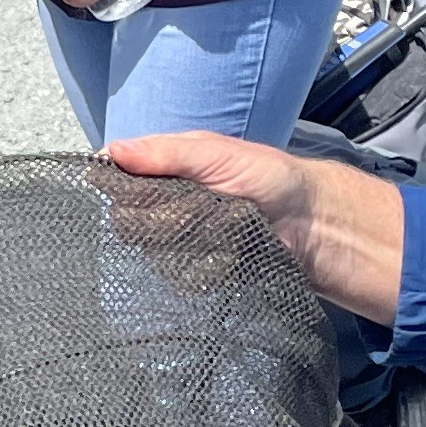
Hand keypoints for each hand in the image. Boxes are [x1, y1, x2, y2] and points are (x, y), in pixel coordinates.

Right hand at [104, 132, 407, 319]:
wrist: (315, 226)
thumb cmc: (271, 178)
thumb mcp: (218, 154)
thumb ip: (166, 154)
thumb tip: (111, 150)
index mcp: (168, 169)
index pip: (119, 178)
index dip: (119, 183)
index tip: (129, 188)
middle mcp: (167, 204)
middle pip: (128, 220)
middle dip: (161, 217)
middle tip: (197, 209)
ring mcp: (181, 240)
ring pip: (151, 251)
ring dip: (185, 243)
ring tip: (222, 230)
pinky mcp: (198, 270)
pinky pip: (180, 276)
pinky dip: (204, 267)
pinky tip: (227, 256)